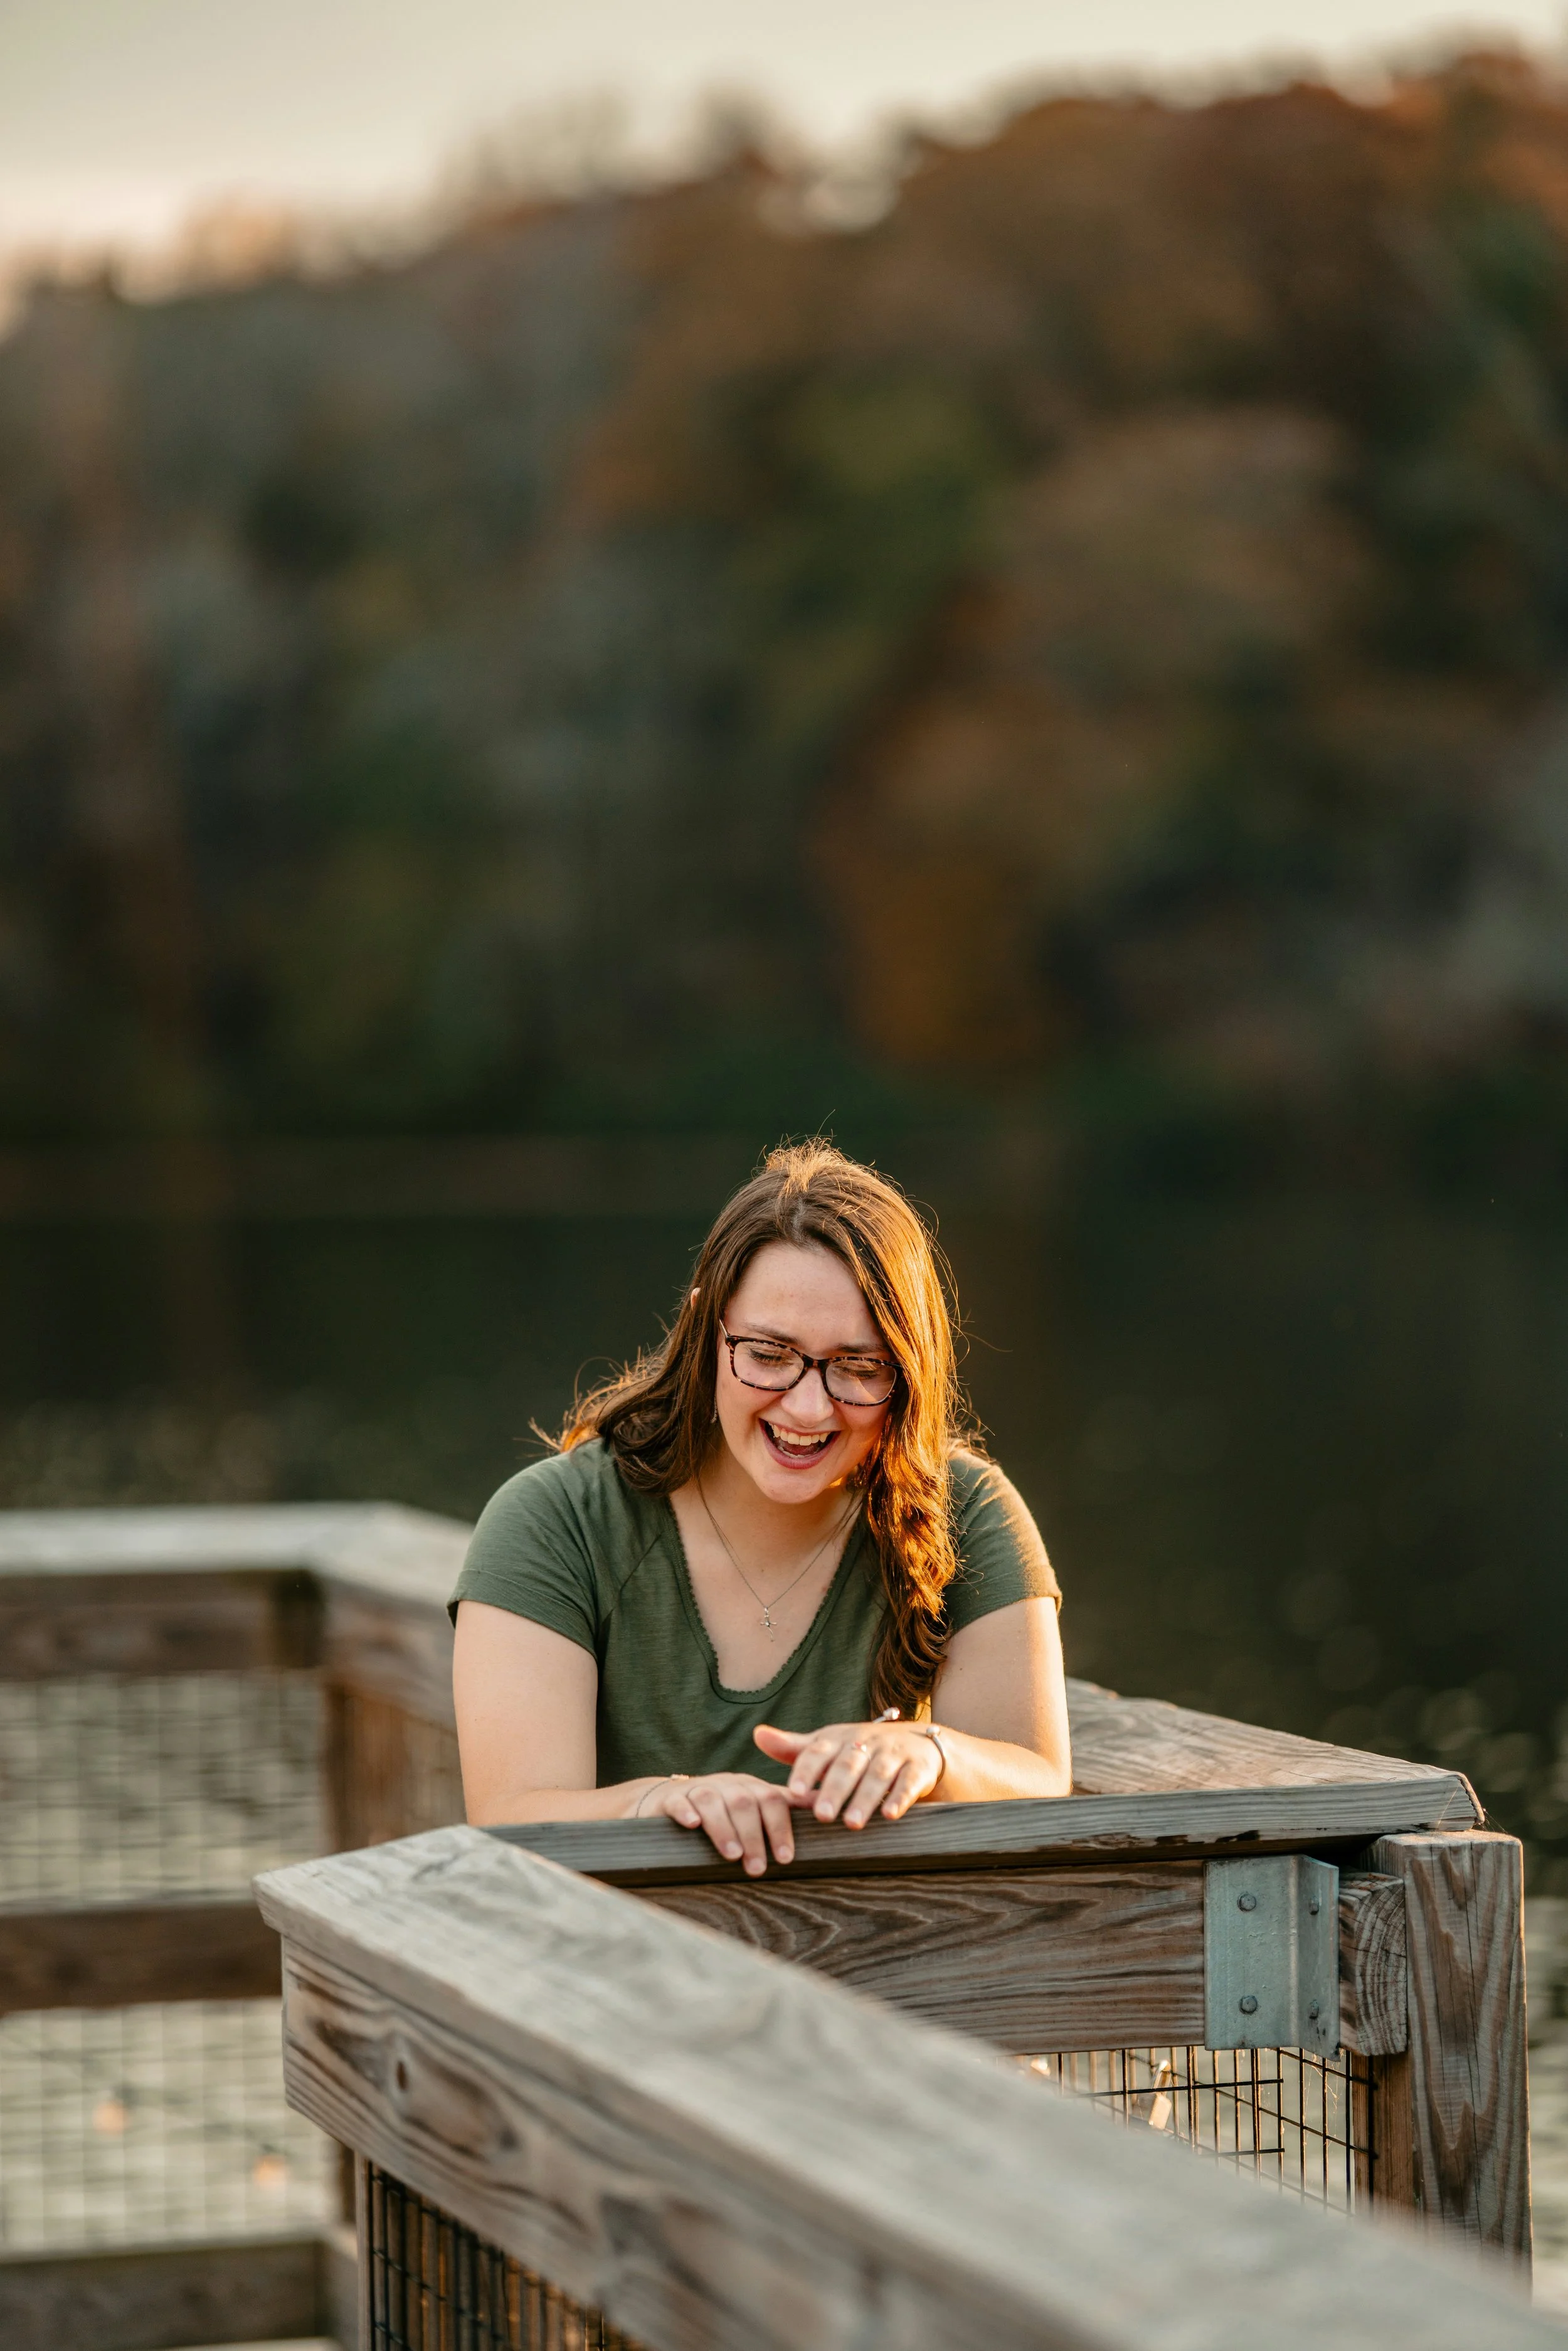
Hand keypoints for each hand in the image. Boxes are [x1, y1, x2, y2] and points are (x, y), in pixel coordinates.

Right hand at [639, 1770, 800, 1875]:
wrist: (670, 1800)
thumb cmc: (722, 1812)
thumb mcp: (754, 1807)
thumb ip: (786, 1808)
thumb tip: (825, 1810)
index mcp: (751, 1788)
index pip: (772, 1800)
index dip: (780, 1828)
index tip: (786, 1858)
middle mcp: (727, 1785)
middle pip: (744, 1803)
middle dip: (754, 1835)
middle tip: (758, 1868)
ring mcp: (698, 1789)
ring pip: (713, 1801)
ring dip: (724, 1828)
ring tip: (732, 1855)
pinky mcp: (671, 1798)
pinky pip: (679, 1800)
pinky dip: (686, 1811)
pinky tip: (692, 1824)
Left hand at [753, 1719, 942, 1826]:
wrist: (918, 1744)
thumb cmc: (861, 1752)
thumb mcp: (829, 1746)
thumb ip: (794, 1748)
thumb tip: (757, 1735)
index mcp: (839, 1739)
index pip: (818, 1751)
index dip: (806, 1771)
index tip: (794, 1793)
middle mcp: (865, 1743)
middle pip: (848, 1765)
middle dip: (834, 1789)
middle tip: (822, 1816)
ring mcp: (893, 1753)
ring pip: (878, 1774)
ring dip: (865, 1798)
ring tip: (852, 1824)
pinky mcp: (918, 1767)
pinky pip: (909, 1781)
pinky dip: (899, 1797)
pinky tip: (889, 1815)